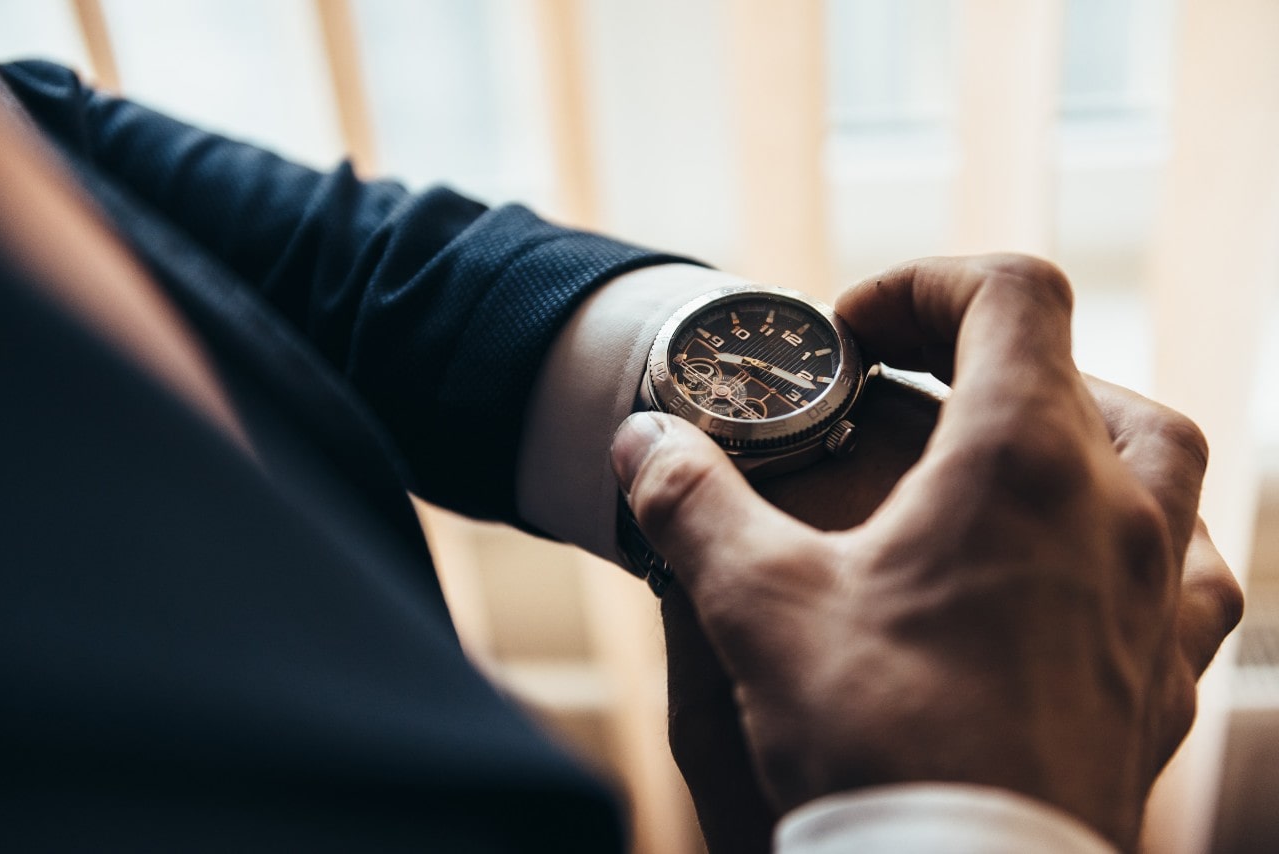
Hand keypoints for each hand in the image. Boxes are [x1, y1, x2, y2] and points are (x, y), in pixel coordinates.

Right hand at [613, 254, 1242, 849]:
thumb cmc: (877, 739)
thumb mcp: (757, 604)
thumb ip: (692, 502)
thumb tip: (641, 440)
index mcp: (1022, 463)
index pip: (1011, 293)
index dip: (924, 285)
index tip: (853, 337)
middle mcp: (1114, 512)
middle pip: (1085, 369)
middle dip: (990, 356)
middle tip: (912, 397)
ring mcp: (1154, 595)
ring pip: (1164, 460)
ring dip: (1083, 433)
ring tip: (1003, 462)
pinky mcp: (1163, 675)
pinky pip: (1189, 574)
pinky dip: (1140, 540)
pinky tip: (1084, 569)